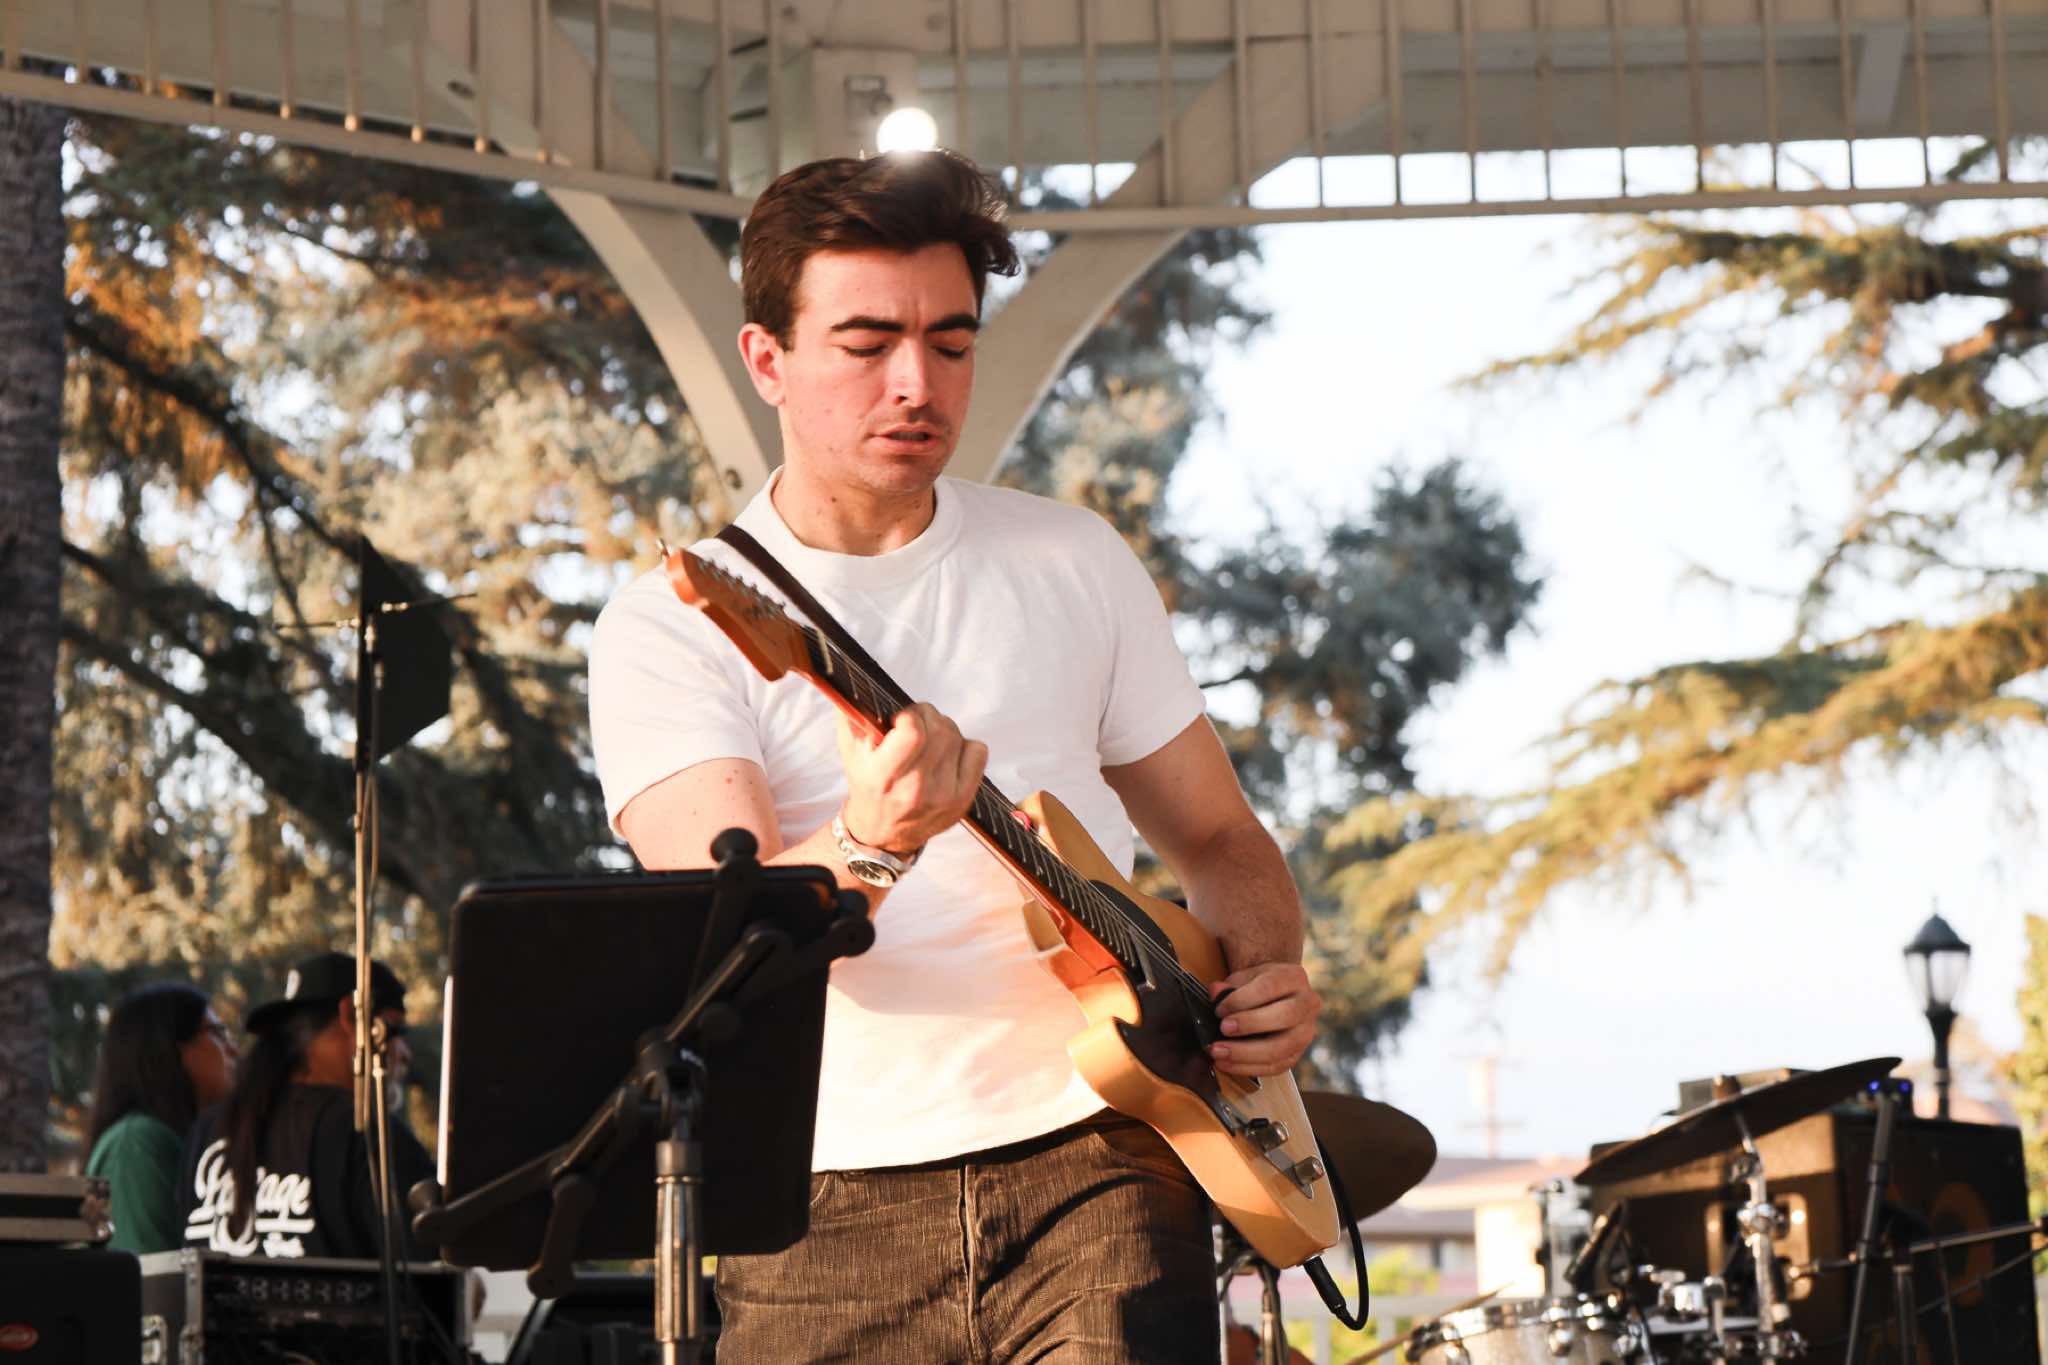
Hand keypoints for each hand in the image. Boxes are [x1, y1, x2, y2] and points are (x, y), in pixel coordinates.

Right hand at [837, 703, 987, 854]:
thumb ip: (852, 716)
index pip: (912, 733)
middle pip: (939, 729)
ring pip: (957, 737)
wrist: (883, 833)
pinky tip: (947, 756)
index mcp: (884, 776)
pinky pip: (978, 751)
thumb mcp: (850, 753)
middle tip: (916, 723)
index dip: (910, 716)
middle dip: (927, 716)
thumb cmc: (868, 786)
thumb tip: (860, 683)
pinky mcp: (963, 800)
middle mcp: (916, 789)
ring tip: (929, 741)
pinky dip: (965, 746)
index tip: (901, 718)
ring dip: (943, 729)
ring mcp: (944, 797)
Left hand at [1208, 962, 1319, 1076]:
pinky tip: (1227, 1064)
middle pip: (1285, 1016)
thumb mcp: (1244, 978)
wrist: (1275, 996)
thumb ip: (1229, 986)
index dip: (1242, 999)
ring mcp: (1306, 1031)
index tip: (1219, 1009)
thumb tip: (1215, 992)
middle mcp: (1307, 1004)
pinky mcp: (1297, 1054)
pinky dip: (1248, 1068)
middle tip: (1223, 1029)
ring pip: (1282, 1047)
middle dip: (1251, 1024)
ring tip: (1219, 1052)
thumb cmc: (1257, 986)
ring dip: (1246, 1053)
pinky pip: (1275, 1066)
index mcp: (1294, 978)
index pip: (1270, 987)